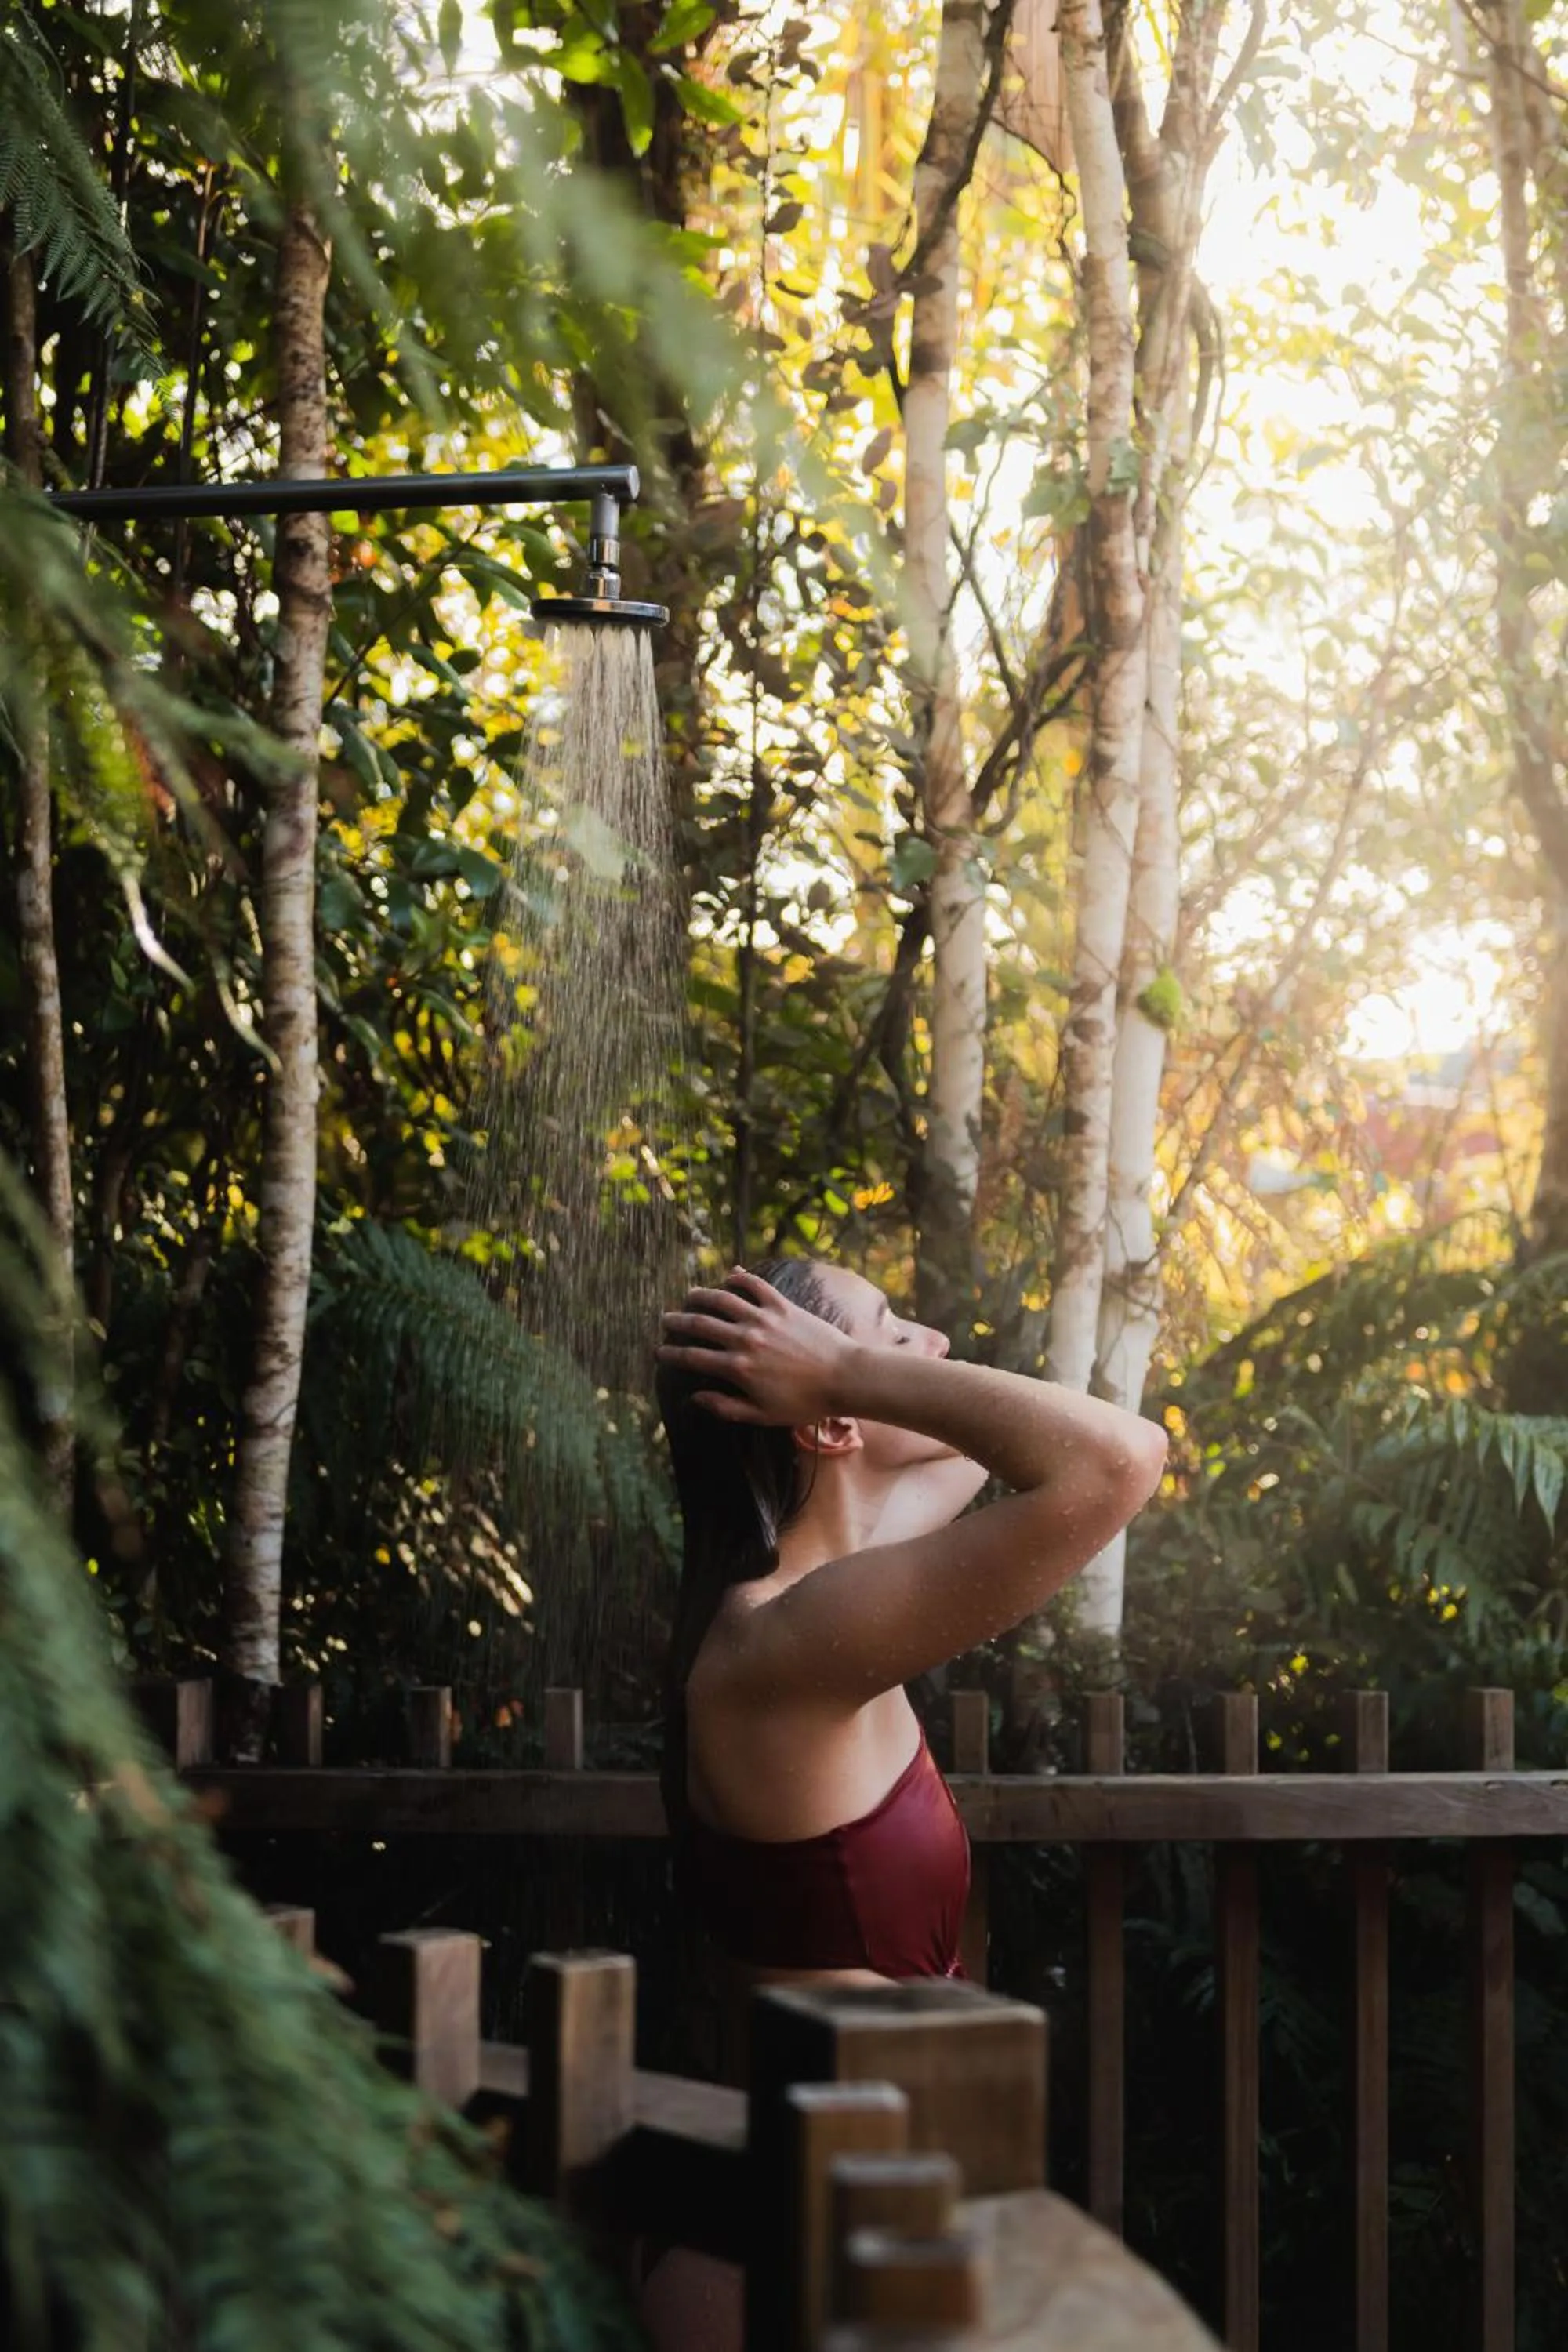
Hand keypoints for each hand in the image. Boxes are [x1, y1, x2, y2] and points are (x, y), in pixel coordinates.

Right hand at [656, 1266, 858, 1425]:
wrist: (845, 1378)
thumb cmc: (805, 1403)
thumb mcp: (762, 1415)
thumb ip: (726, 1407)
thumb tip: (695, 1398)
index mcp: (738, 1368)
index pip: (693, 1357)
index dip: (672, 1353)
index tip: (659, 1351)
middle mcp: (746, 1339)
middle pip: (701, 1324)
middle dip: (678, 1321)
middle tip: (665, 1320)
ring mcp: (764, 1319)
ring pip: (723, 1299)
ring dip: (701, 1295)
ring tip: (689, 1295)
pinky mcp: (783, 1306)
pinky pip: (756, 1285)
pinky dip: (740, 1277)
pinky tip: (730, 1276)